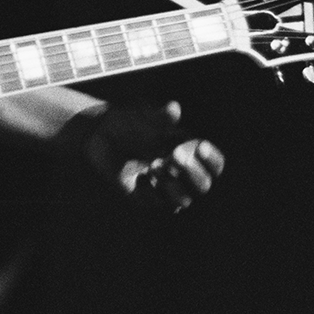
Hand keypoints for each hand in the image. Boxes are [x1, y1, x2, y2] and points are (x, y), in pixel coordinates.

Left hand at [86, 100, 224, 212]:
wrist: (98, 134)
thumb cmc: (129, 121)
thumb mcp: (142, 115)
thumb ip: (158, 116)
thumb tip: (174, 109)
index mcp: (190, 151)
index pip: (215, 164)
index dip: (213, 159)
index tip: (200, 146)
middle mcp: (181, 173)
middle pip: (204, 185)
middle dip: (192, 172)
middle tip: (174, 155)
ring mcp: (165, 187)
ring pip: (184, 200)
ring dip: (173, 185)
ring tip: (154, 165)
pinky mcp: (146, 197)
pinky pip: (158, 204)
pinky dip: (152, 191)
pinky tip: (141, 177)